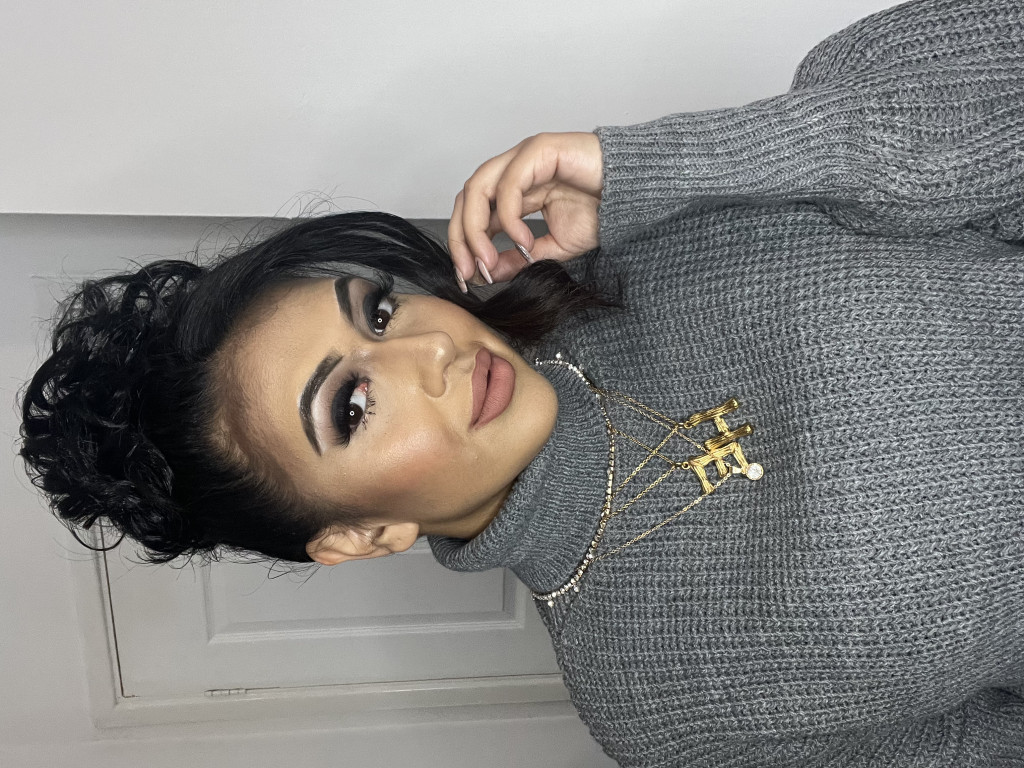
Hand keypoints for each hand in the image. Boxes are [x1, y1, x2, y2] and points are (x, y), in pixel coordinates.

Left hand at [449, 132, 602, 286]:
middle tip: (469, 273)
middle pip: (467, 200)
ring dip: (476, 230)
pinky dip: (508, 217)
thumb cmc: (603, 213)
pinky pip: (509, 184)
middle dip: (461, 239)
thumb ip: (519, 259)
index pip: (472, 213)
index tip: (466, 278)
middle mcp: (513, 169)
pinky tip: (523, 241)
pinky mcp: (539, 149)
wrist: (637, 196)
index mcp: (514, 189)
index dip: (463, 245)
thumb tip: (488, 274)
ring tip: (488, 262)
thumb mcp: (553, 248)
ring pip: (478, 189)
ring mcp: (524, 157)